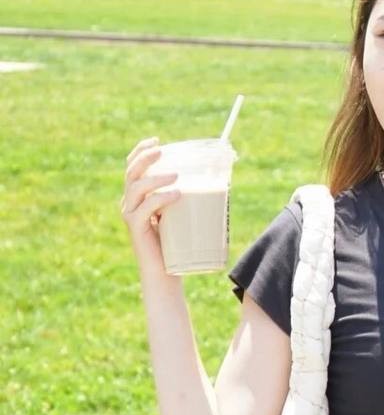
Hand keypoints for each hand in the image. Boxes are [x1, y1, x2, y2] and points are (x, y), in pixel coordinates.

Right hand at [120, 137, 180, 278]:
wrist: (167, 274)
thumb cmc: (178, 242)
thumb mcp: (183, 213)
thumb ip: (191, 197)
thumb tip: (222, 178)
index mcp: (138, 196)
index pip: (132, 167)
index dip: (140, 151)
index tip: (156, 140)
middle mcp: (130, 203)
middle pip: (131, 173)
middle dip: (145, 158)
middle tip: (163, 150)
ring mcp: (131, 216)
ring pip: (136, 188)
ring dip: (156, 177)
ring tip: (177, 175)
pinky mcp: (136, 230)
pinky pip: (144, 209)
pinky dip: (160, 199)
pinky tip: (177, 195)